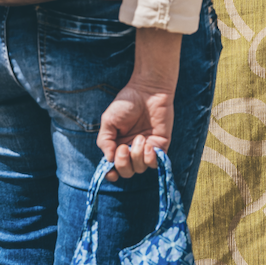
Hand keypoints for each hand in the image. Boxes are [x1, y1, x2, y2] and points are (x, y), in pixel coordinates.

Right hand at [97, 27, 181, 179]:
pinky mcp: (160, 145)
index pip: (114, 167)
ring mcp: (146, 149)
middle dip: (123, 164)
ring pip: (140, 169)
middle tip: (123, 147)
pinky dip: (149, 158)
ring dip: (137, 156)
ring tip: (139, 138)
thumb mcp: (108, 121)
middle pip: (127, 172)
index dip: (111, 173)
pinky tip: (148, 145)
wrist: (148, 91)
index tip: (111, 171)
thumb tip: (109, 161)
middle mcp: (131, 150)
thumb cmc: (126, 103)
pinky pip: (154, 163)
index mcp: (117, 145)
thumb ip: (105, 141)